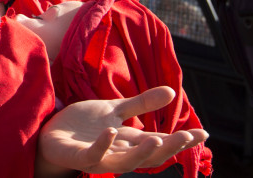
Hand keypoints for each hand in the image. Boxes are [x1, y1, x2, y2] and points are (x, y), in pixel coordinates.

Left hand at [36, 86, 208, 176]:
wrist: (50, 136)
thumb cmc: (83, 126)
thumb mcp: (114, 110)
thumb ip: (142, 103)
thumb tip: (172, 91)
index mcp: (128, 140)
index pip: (160, 141)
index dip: (181, 139)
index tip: (203, 134)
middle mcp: (118, 151)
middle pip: (148, 154)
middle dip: (169, 147)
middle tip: (189, 137)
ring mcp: (100, 155)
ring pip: (126, 161)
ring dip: (142, 152)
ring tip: (157, 141)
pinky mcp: (79, 156)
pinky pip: (93, 154)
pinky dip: (103, 145)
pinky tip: (112, 131)